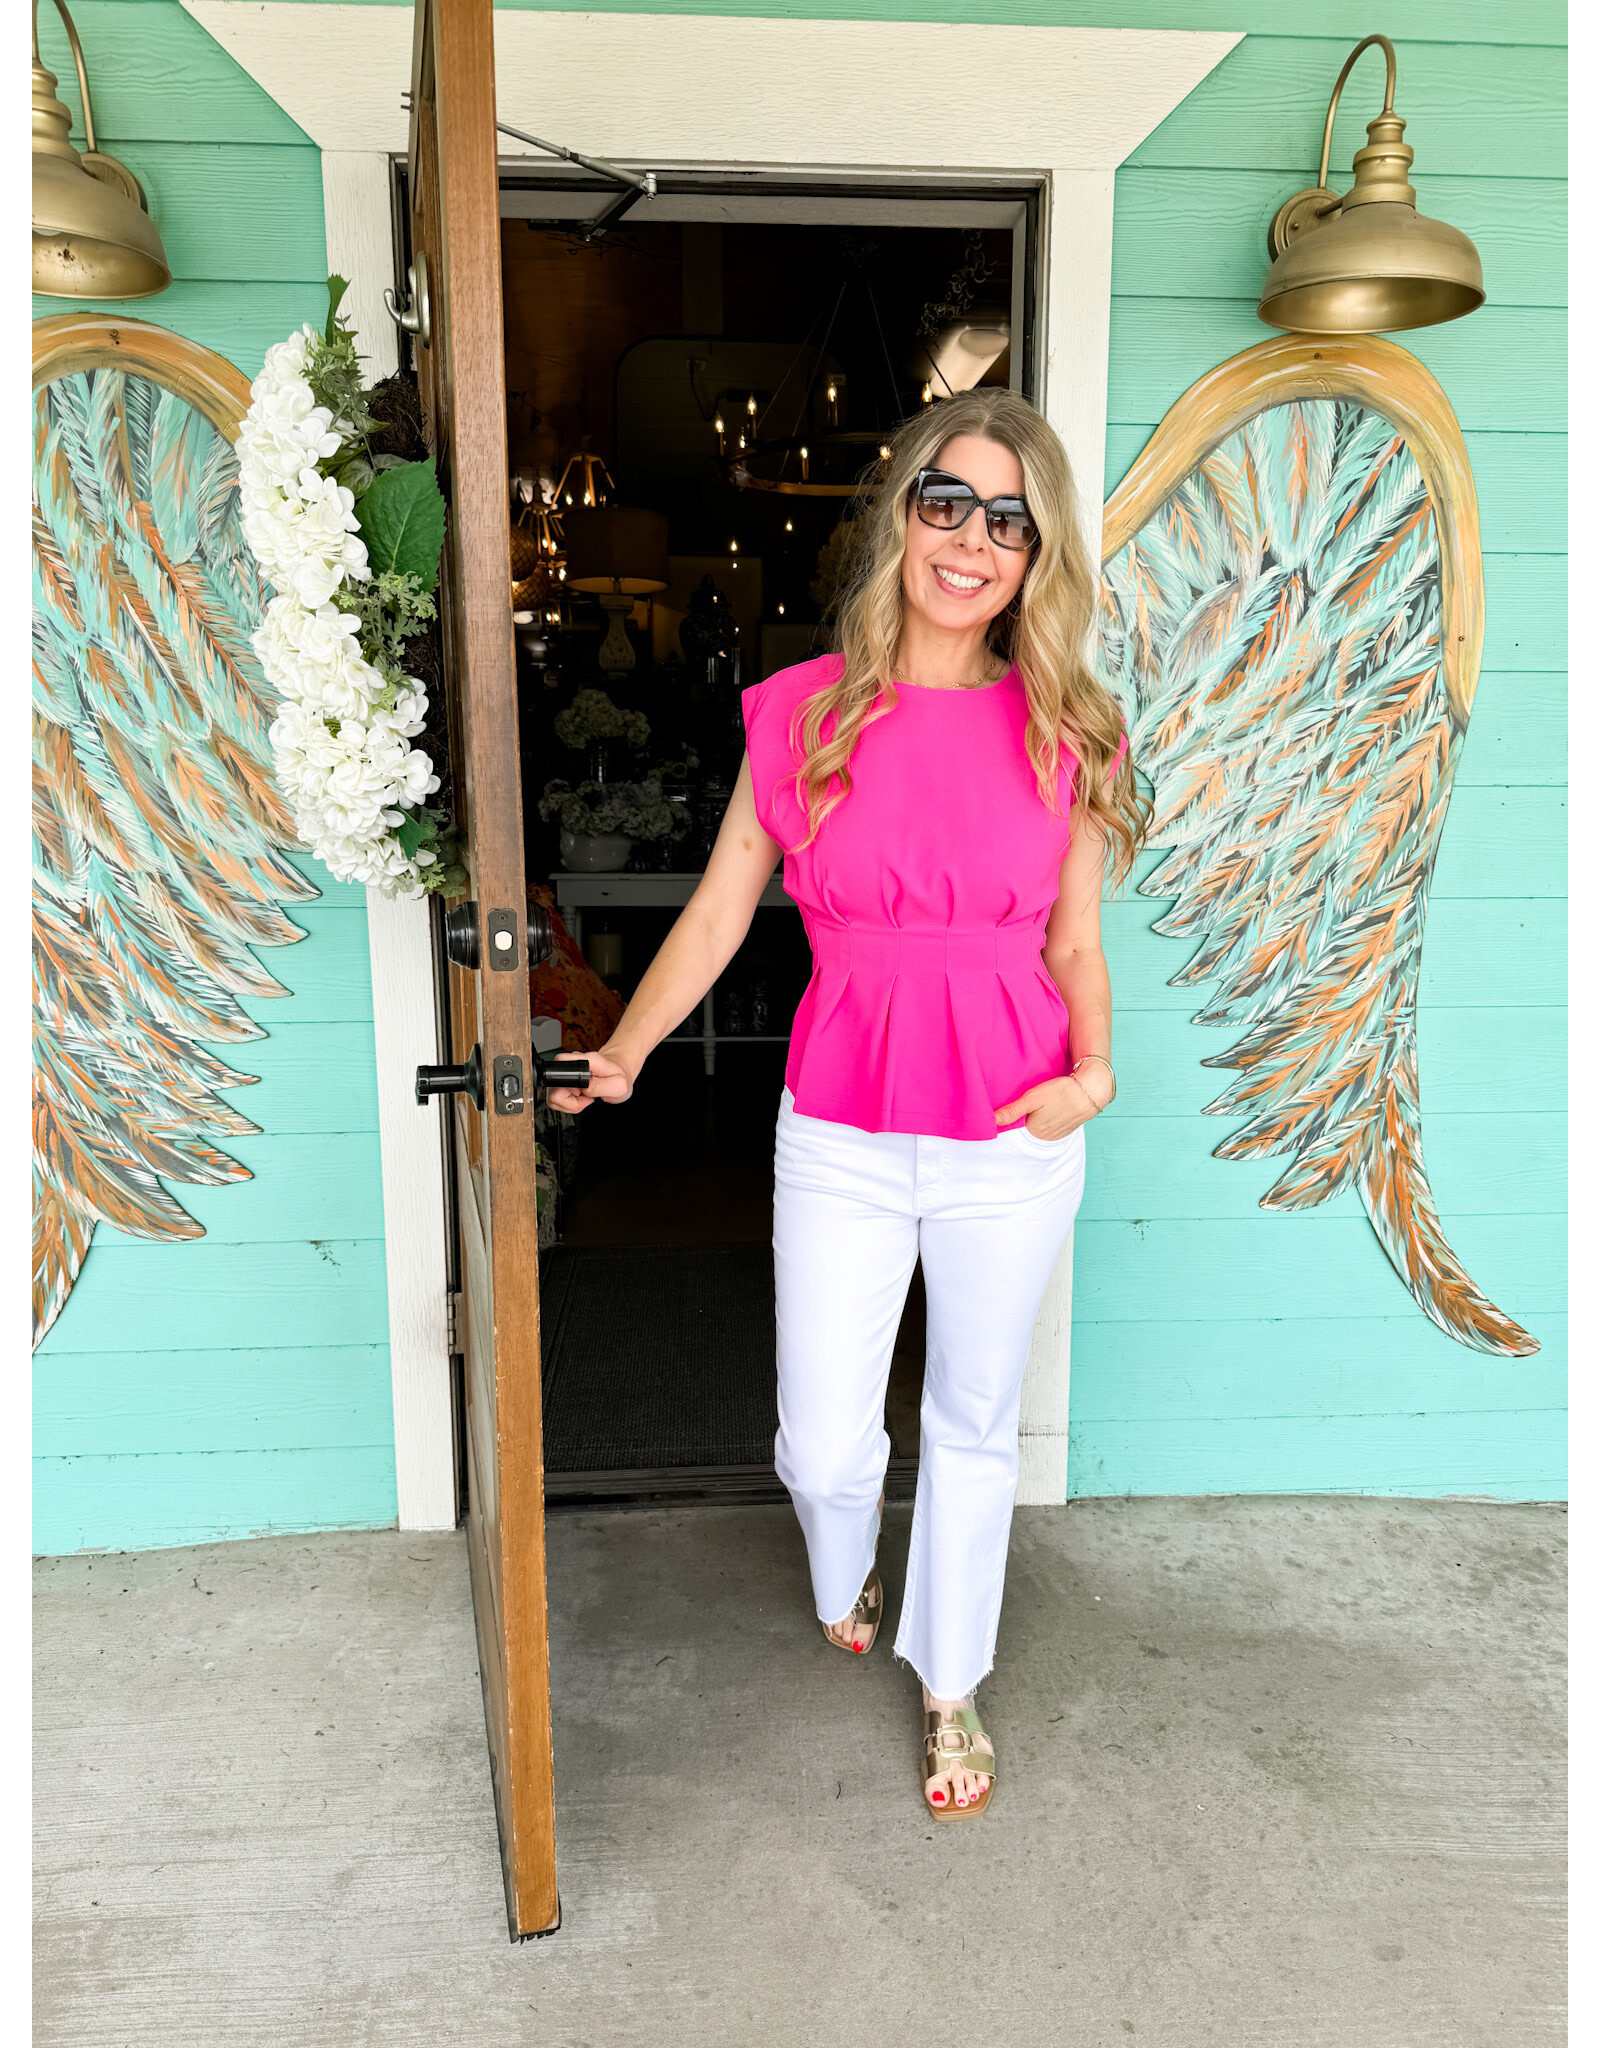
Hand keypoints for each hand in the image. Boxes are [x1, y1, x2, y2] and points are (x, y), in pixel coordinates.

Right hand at [545, 1044, 635, 1114]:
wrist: (618, 1072)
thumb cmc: (618, 1077)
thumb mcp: (618, 1085)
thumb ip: (599, 1087)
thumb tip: (582, 1088)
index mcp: (586, 1060)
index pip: (560, 1071)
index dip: (568, 1089)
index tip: (582, 1093)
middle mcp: (573, 1062)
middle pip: (552, 1088)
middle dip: (568, 1101)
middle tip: (585, 1097)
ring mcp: (566, 1070)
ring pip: (552, 1096)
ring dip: (568, 1103)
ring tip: (584, 1097)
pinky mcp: (563, 1079)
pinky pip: (556, 1098)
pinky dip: (568, 1103)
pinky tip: (580, 1097)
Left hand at [993, 1070, 1108, 1139]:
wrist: (1092, 1089)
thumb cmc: (1062, 1092)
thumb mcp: (1033, 1098)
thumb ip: (1012, 1111)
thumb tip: (992, 1122)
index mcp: (1035, 1132)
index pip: (1016, 1125)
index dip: (1015, 1113)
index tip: (1017, 1102)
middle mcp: (1046, 1138)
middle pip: (1029, 1125)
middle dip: (1027, 1115)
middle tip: (1031, 1100)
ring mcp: (1059, 1134)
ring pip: (1041, 1124)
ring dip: (1039, 1115)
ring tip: (1042, 1102)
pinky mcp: (1068, 1127)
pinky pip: (1054, 1123)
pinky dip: (1051, 1116)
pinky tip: (1053, 1105)